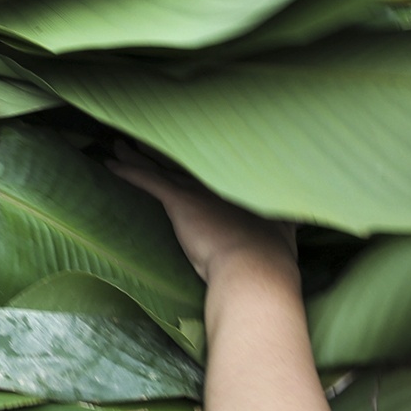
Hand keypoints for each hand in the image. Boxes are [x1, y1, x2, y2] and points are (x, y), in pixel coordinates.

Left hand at [111, 152, 296, 285]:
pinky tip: (111, 164)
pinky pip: (147, 180)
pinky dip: (128, 171)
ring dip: (137, 156)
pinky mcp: (180, 201)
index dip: (190, 159)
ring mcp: (198, 189)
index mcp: (237, 188)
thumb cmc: (269, 258)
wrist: (256, 269)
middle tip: (141, 140)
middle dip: (159, 151)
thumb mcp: (282, 233)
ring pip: (160, 166)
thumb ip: (284, 223)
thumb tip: (299, 219)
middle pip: (180, 161)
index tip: (180, 152)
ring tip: (119, 146)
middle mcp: (216, 182)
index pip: (207, 168)